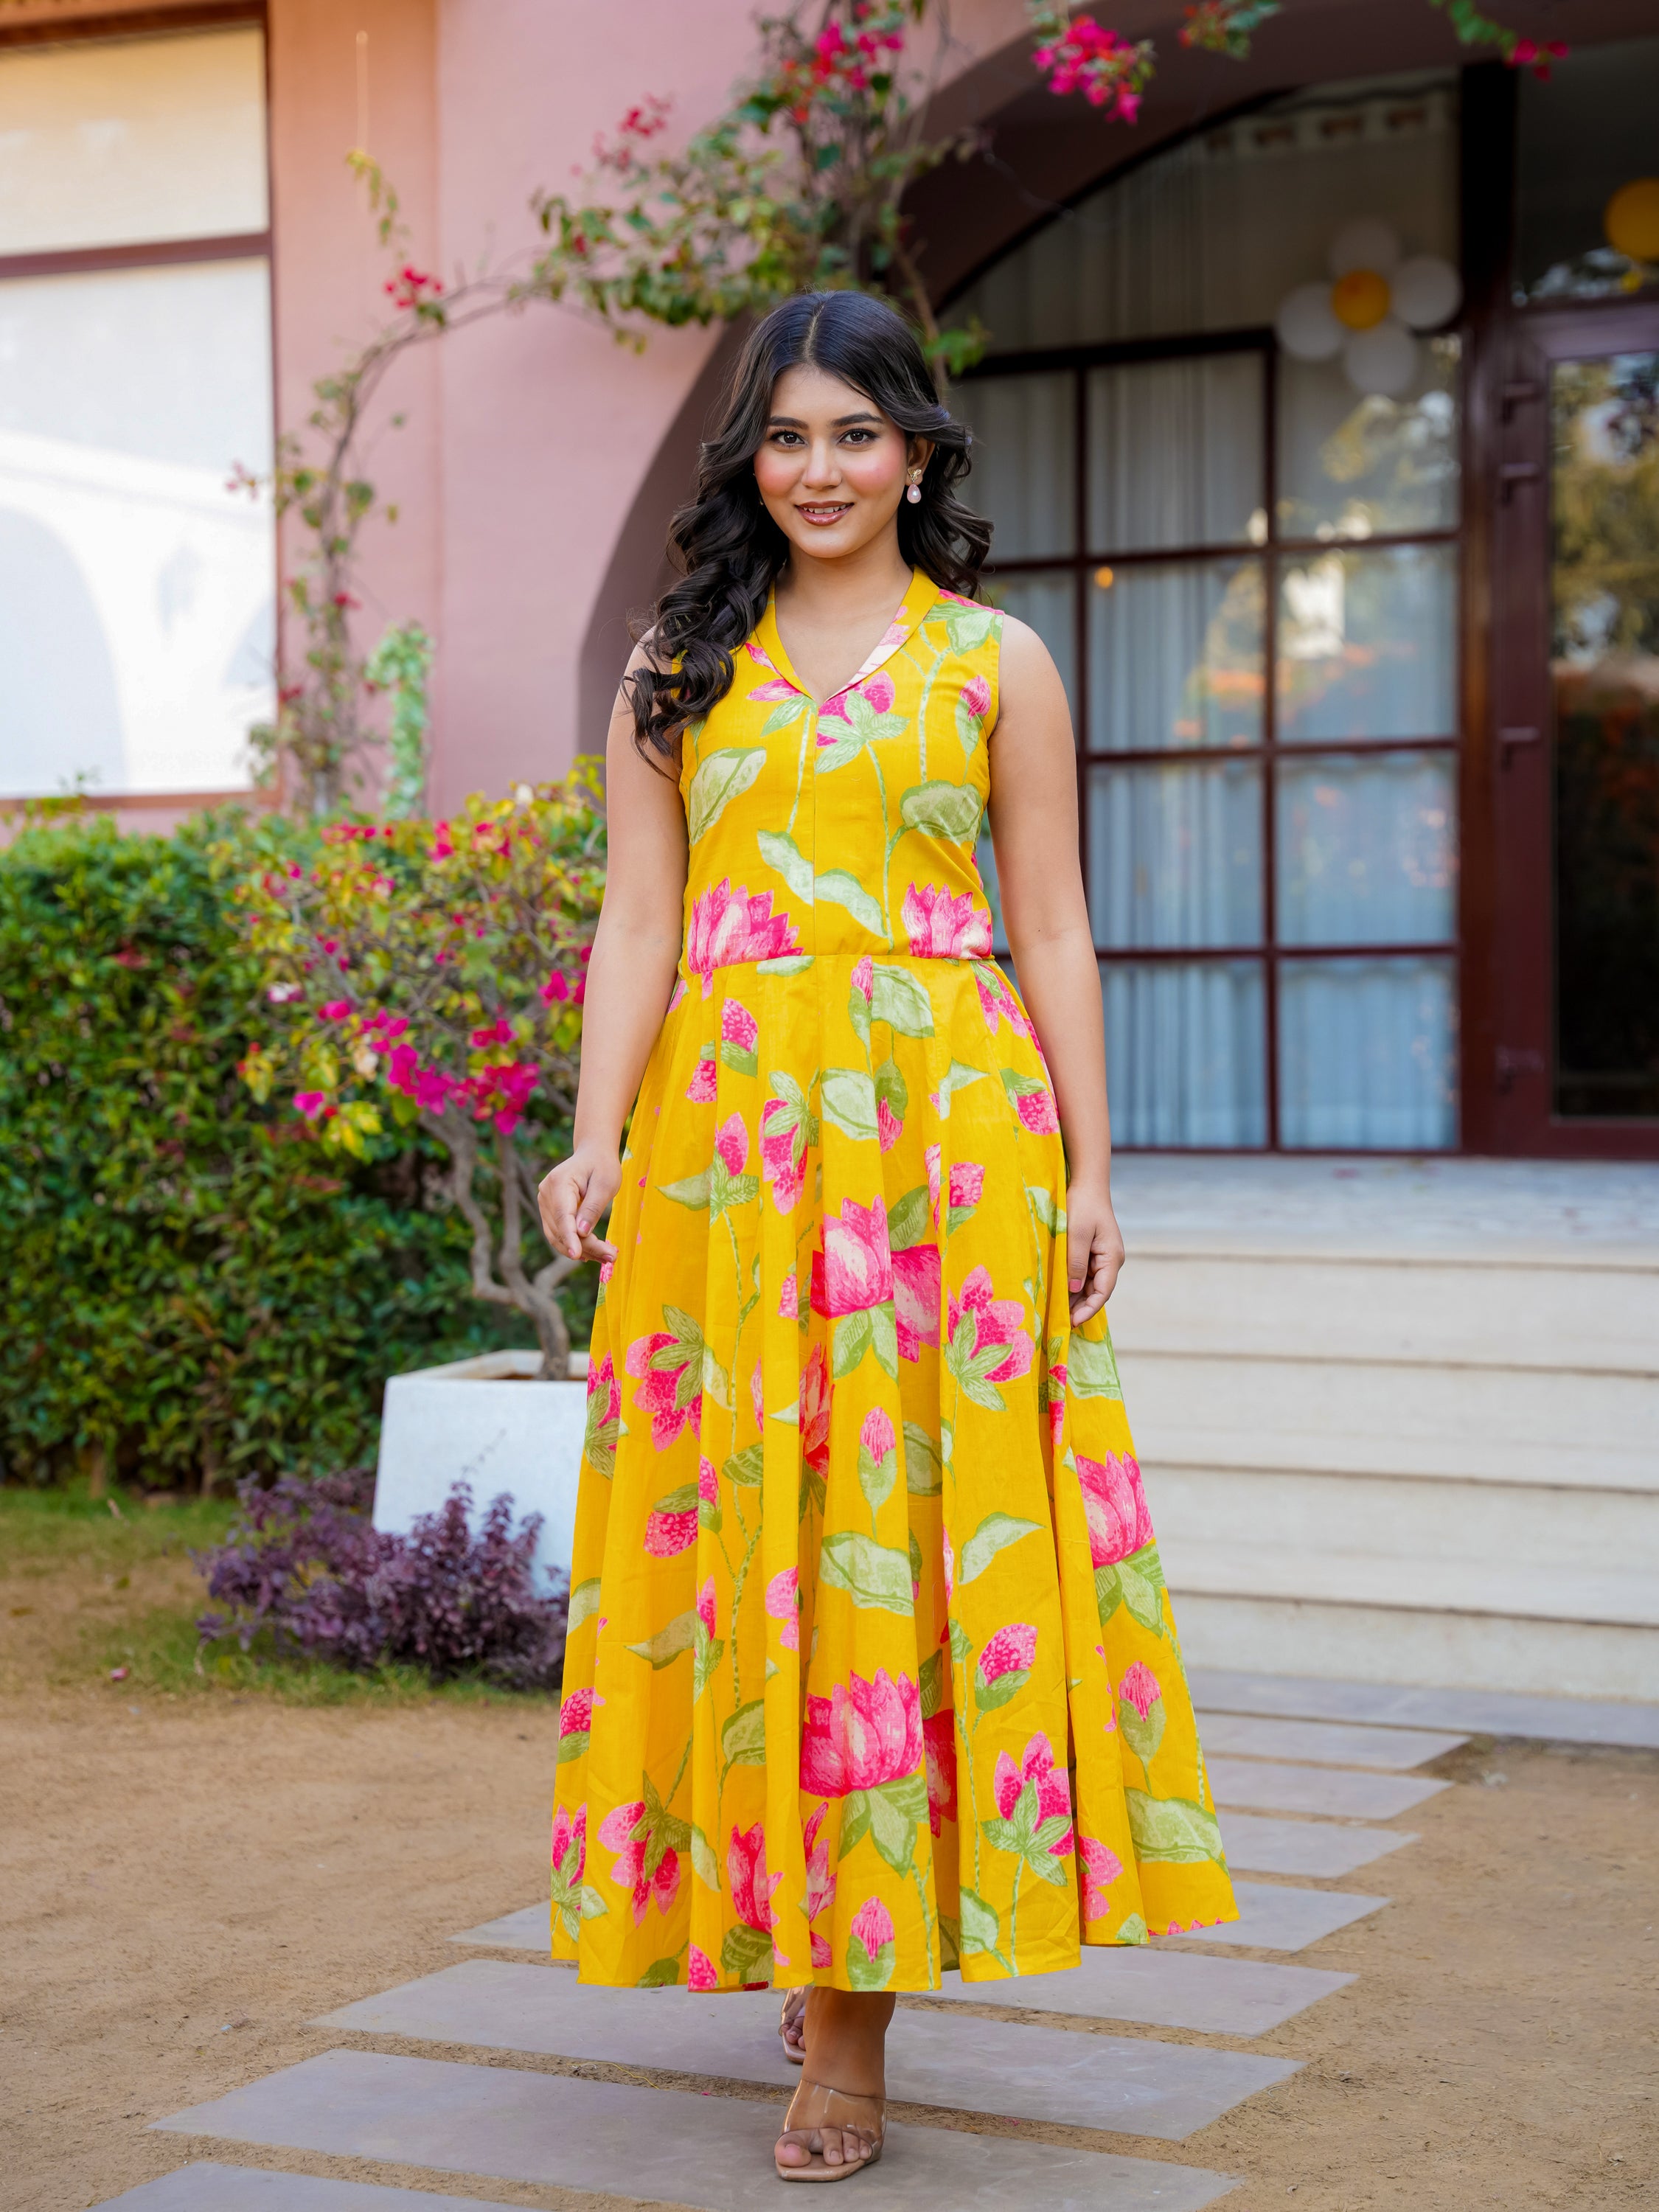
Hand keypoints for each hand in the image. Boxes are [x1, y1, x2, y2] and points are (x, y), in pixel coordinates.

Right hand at [538, 1142, 621, 1263]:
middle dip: (585, 1247)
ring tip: (606, 1257)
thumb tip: (582, 1232)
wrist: (592, 1153)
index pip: (562, 1215)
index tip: (578, 1255)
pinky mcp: (549, 1210)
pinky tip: (590, 1254)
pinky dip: (574, 1243)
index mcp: (559, 1182)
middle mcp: (546, 1193)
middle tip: (612, 1257)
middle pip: (562, 1229)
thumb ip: (593, 1207)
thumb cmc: (602, 1165)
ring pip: (558, 1235)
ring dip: (581, 1249)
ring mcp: (544, 1202)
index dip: (570, 1237)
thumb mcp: (605, 1184)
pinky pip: (558, 1232)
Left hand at [1066, 1182, 1123, 1326]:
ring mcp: (1102, 1257)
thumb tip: (1074, 1289)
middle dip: (1080, 1307)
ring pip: (1089, 1285)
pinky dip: (1073, 1285)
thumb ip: (1075, 1262)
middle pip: (1097, 1291)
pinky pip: (1084, 1274)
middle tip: (1060, 1322)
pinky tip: (1060, 1293)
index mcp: (1112, 1257)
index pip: (1103, 1292)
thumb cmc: (1082, 1205)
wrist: (1087, 1184)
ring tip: (1058, 1312)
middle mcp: (1110, 1260)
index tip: (1073, 1322)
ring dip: (1075, 1298)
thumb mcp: (1076, 1234)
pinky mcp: (1092, 1252)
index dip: (1088, 1309)